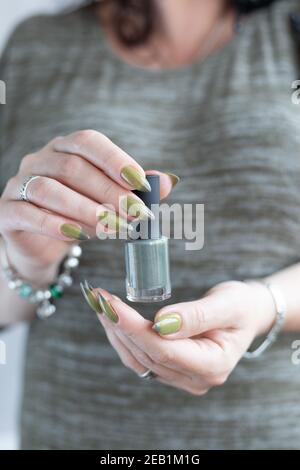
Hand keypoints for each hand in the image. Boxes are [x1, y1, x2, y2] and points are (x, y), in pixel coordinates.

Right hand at [0, 130, 175, 282]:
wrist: (44, 243)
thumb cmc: (81, 214)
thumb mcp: (109, 201)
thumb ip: (134, 190)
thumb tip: (169, 181)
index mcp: (65, 149)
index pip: (89, 143)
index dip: (116, 160)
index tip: (141, 183)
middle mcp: (40, 160)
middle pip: (73, 168)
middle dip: (109, 192)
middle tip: (136, 215)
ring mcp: (19, 185)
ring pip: (48, 189)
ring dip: (86, 209)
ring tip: (113, 228)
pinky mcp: (8, 212)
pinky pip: (28, 213)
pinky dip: (55, 224)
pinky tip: (78, 235)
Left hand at [86, 280, 275, 394]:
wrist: (246, 315)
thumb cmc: (240, 306)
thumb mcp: (227, 304)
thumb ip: (197, 315)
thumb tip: (161, 323)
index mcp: (213, 365)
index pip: (163, 349)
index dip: (133, 327)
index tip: (111, 303)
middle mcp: (195, 379)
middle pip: (146, 355)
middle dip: (118, 324)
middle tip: (97, 297)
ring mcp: (182, 377)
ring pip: (138, 359)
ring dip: (115, 331)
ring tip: (99, 303)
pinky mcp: (171, 369)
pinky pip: (140, 357)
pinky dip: (123, 336)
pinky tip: (111, 318)